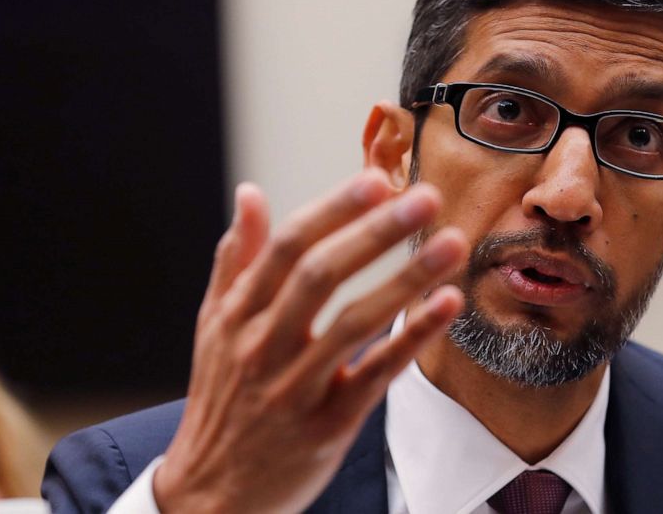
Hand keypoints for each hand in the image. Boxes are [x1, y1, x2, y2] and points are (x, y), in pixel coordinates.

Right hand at [153, 169, 467, 512]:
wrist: (211, 495)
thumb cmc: (222, 400)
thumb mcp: (213, 327)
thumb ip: (236, 259)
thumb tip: (250, 194)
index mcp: (237, 314)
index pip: (286, 248)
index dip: (333, 209)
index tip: (376, 180)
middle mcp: (262, 346)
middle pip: (320, 276)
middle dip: (375, 232)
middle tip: (425, 198)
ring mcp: (294, 388)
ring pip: (353, 323)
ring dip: (406, 279)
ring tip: (451, 243)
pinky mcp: (326, 426)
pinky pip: (375, 375)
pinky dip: (411, 338)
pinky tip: (446, 305)